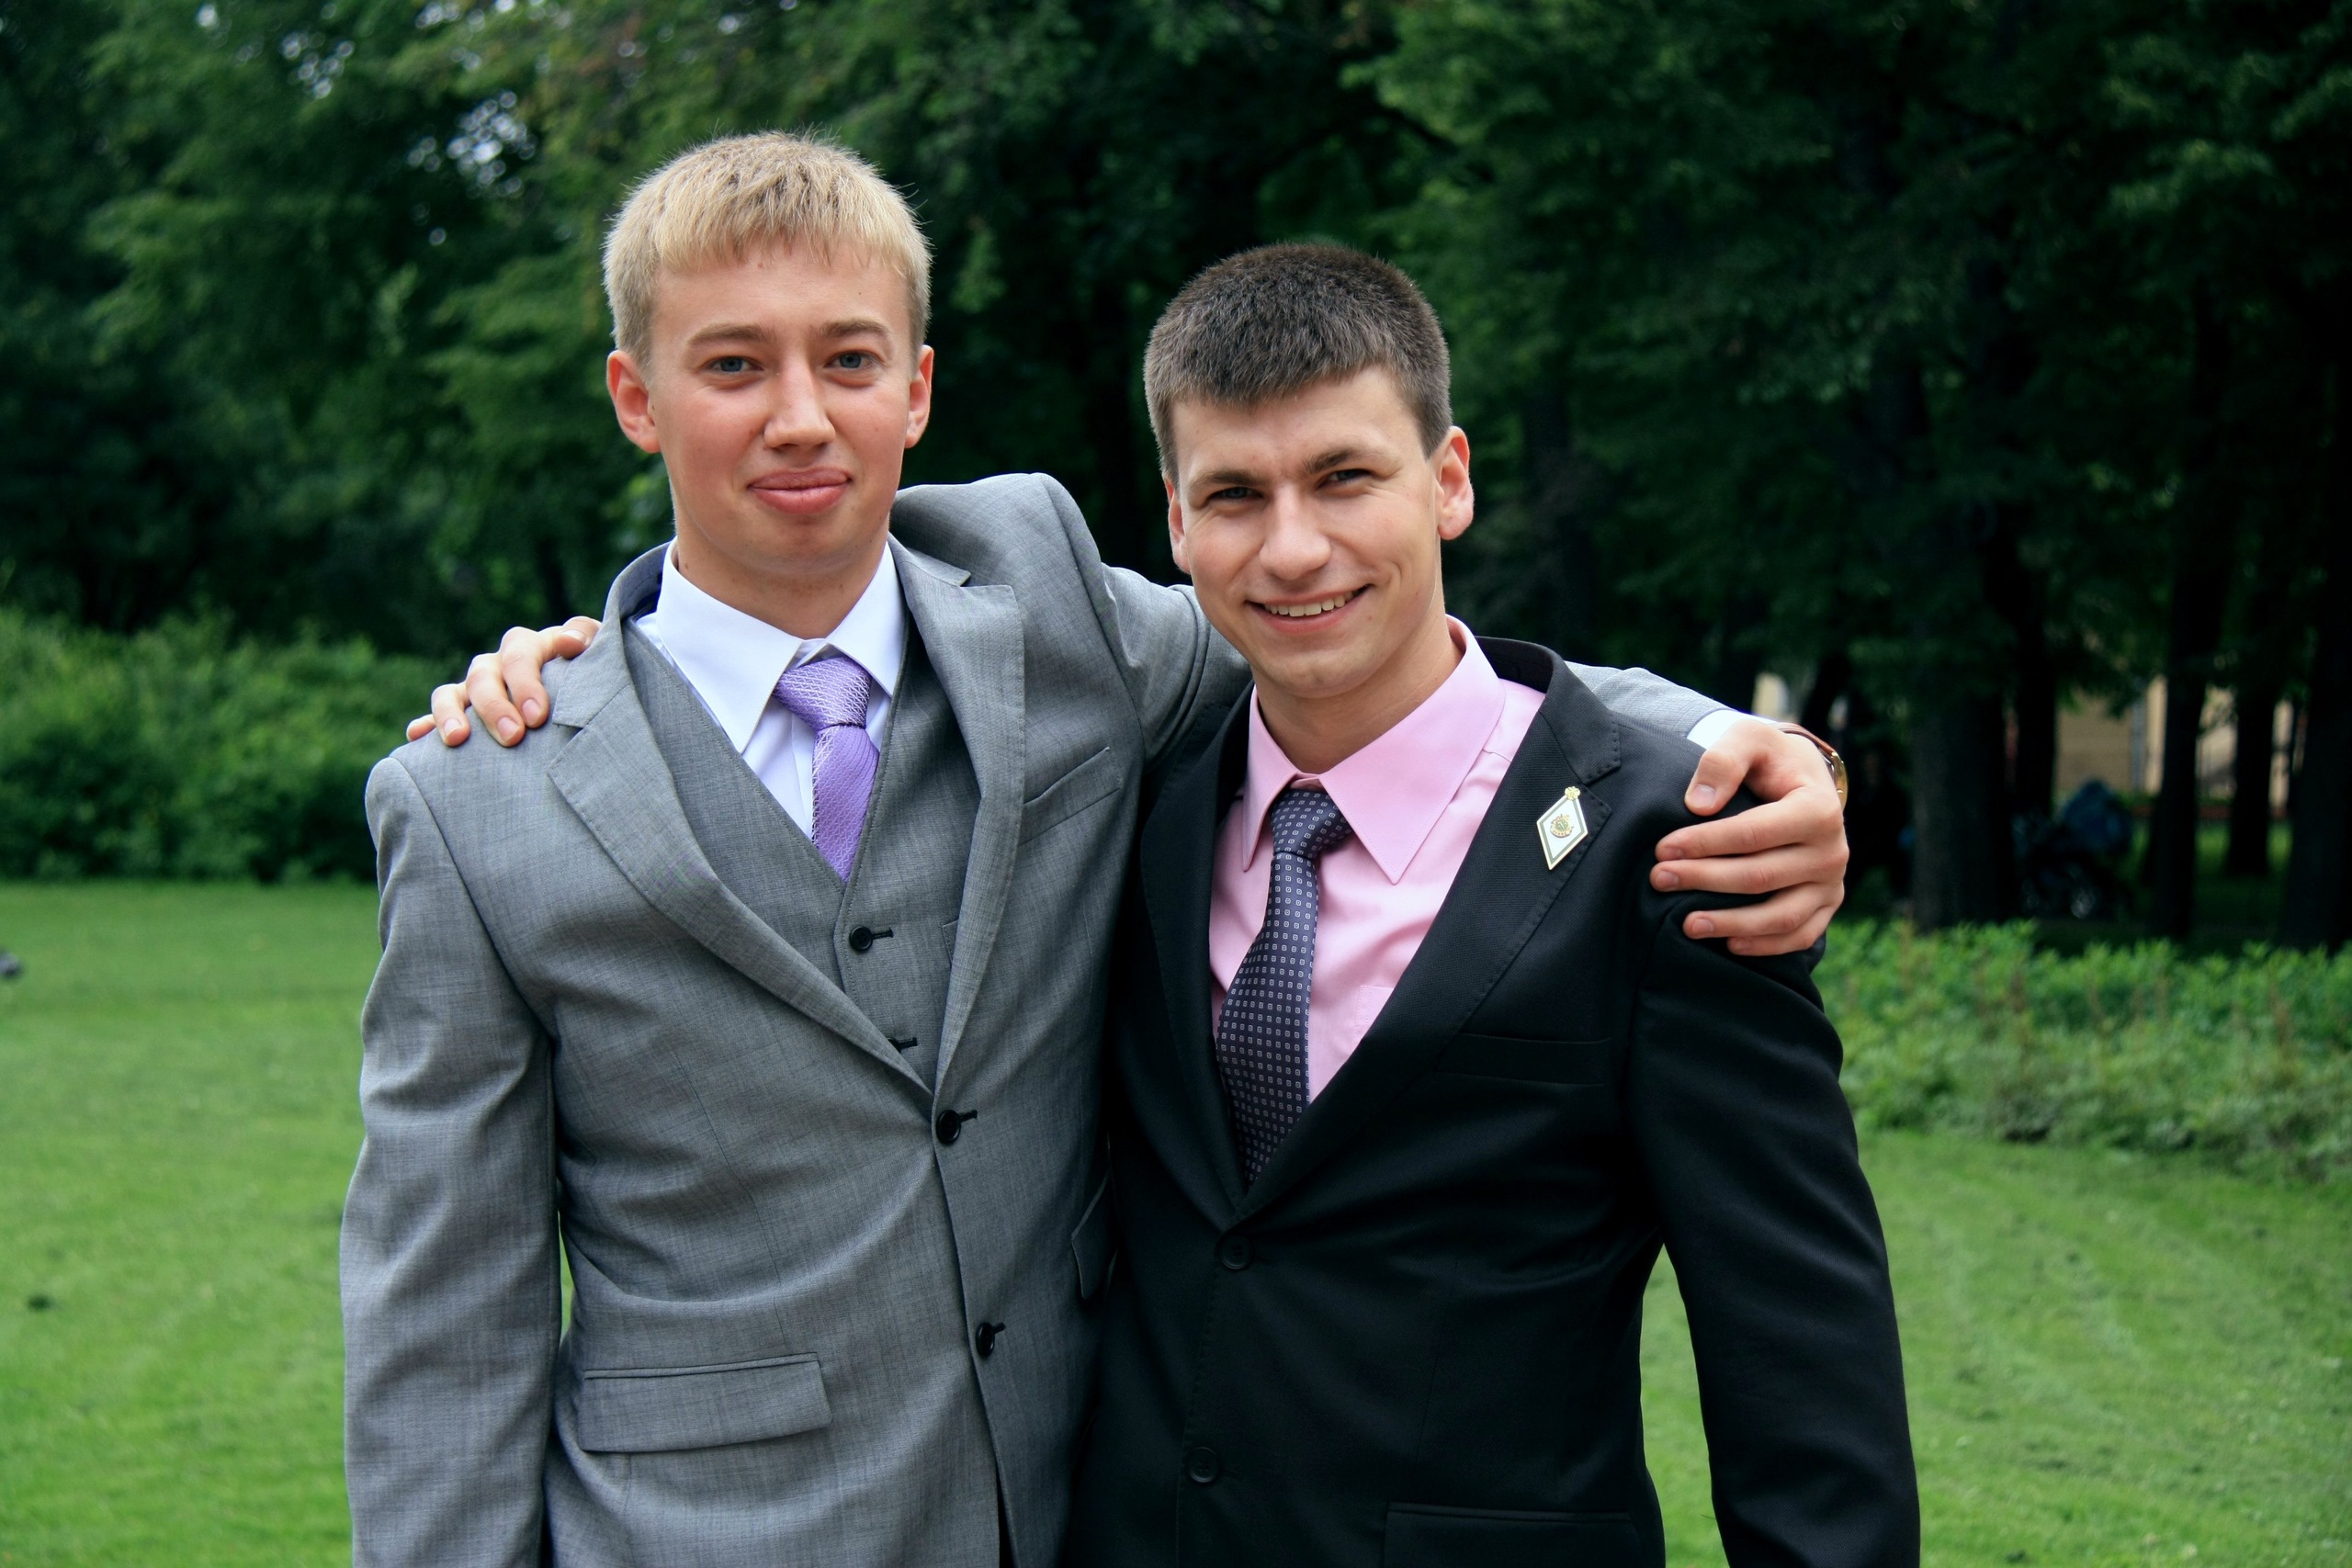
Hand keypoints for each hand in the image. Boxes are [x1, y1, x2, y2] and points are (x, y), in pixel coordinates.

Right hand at [405, 617, 603, 746]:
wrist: (582, 688)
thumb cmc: (592, 673)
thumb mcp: (597, 655)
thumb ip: (589, 643)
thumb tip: (571, 641)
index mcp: (532, 646)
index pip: (521, 655)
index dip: (526, 683)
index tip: (538, 717)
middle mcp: (499, 664)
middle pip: (484, 675)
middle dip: (495, 706)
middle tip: (513, 737)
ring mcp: (476, 687)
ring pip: (452, 691)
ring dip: (451, 713)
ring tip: (458, 740)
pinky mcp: (461, 711)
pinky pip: (435, 715)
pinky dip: (426, 725)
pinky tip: (418, 737)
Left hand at [1652, 718, 1846, 956]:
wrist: (1802, 779)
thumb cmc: (1769, 759)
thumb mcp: (1748, 740)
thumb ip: (1724, 761)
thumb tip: (1698, 805)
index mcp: (1818, 808)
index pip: (1754, 833)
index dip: (1705, 843)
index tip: (1663, 849)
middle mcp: (1832, 851)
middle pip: (1761, 876)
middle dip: (1705, 880)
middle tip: (1659, 879)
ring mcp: (1832, 882)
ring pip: (1781, 915)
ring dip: (1732, 924)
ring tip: (1687, 924)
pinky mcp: (1827, 903)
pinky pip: (1800, 934)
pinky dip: (1766, 945)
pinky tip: (1729, 945)